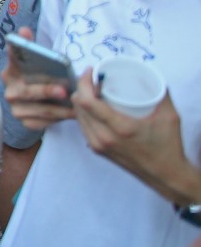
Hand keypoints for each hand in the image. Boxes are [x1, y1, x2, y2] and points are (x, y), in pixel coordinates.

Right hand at [2, 29, 74, 129]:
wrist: (40, 101)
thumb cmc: (41, 77)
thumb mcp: (38, 62)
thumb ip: (31, 46)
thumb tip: (23, 30)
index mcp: (10, 72)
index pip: (12, 61)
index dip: (17, 56)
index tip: (25, 52)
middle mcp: (9, 91)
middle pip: (26, 91)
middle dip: (45, 91)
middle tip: (63, 90)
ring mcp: (16, 108)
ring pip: (39, 109)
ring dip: (59, 109)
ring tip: (77, 105)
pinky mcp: (25, 122)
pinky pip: (43, 122)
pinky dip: (58, 119)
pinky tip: (71, 114)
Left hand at [73, 72, 196, 202]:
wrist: (166, 176)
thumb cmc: (169, 146)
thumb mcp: (169, 116)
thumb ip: (161, 93)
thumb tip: (152, 75)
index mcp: (120, 128)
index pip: (87, 101)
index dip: (84, 82)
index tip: (91, 70)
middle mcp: (103, 137)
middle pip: (78, 105)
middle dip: (82, 88)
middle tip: (95, 80)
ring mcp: (98, 145)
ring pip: (78, 115)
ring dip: (82, 100)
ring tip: (95, 91)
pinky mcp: (97, 150)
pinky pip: (82, 126)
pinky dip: (84, 113)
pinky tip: (95, 107)